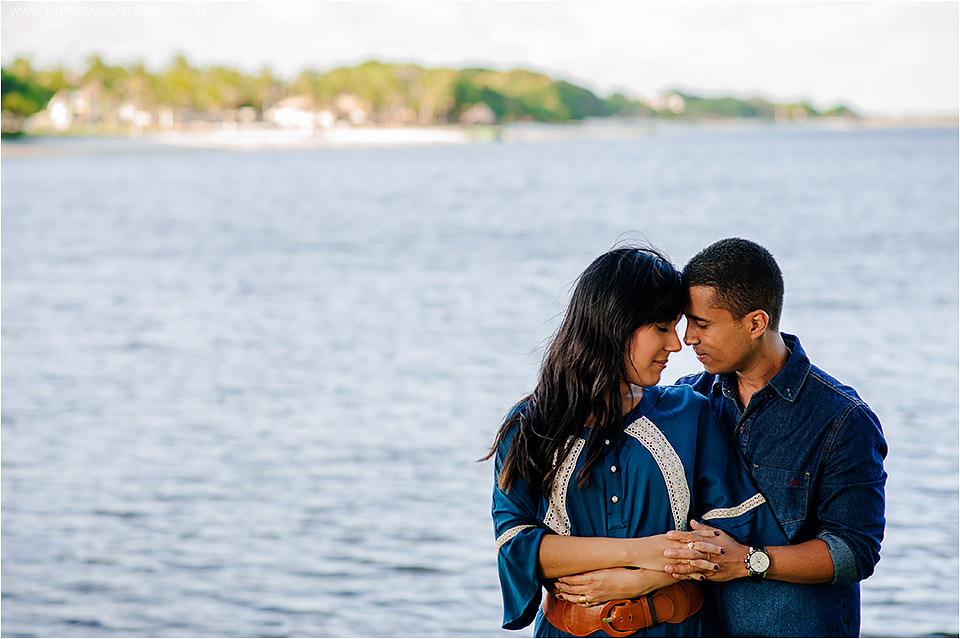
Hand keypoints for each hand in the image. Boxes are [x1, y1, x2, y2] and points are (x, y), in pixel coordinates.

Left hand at [549, 567, 672, 605]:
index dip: (560, 577)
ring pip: (575, 597)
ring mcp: (595, 596)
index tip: (553, 574)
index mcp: (591, 577)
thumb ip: (591, 566)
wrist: (636, 582)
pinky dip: (576, 600)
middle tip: (550, 582)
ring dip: (565, 594)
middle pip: (569, 588)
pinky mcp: (600, 600)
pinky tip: (572, 599)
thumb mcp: (604, 564)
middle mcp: (591, 588)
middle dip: (559, 585)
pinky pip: (584, 602)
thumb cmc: (622, 570)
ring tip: (557, 591)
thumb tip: (580, 564)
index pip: (570, 578)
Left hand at [663, 520, 747, 581]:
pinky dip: (685, 576)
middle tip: (665, 552)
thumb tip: (692, 521)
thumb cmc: (730, 546)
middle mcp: (708, 554)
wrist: (744, 561)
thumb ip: (704, 529)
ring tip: (666, 567)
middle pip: (692, 553)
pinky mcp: (710, 575)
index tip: (669, 534)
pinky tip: (675, 575)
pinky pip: (696, 576)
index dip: (680, 536)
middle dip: (678, 553)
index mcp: (709, 542)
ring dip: (679, 567)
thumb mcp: (719, 534)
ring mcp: (709, 565)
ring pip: (692, 567)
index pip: (693, 537)